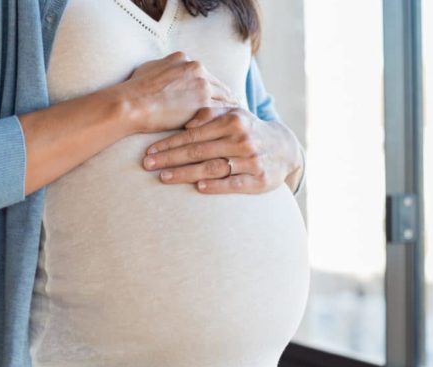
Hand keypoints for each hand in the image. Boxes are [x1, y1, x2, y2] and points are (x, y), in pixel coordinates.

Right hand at [113, 51, 238, 133]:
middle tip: (235, 110)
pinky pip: (221, 111)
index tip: (218, 96)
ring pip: (225, 98)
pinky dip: (227, 119)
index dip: (212, 87)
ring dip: (231, 109)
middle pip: (219, 85)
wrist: (131, 103)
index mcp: (185, 60)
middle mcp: (197, 68)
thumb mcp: (149, 68)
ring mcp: (202, 85)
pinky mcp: (203, 103)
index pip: (206, 75)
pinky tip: (231, 128)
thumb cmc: (134, 90)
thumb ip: (165, 69)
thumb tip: (165, 71)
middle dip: (226, 98)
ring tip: (237, 121)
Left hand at [141, 107, 304, 193]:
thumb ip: (210, 114)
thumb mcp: (233, 115)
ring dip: (186, 173)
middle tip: (148, 164)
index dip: (170, 142)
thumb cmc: (248, 131)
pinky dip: (216, 185)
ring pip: (212, 167)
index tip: (150, 150)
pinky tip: (199, 187)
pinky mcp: (259, 180)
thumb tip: (187, 121)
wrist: (284, 149)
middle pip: (199, 150)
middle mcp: (242, 139)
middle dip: (170, 158)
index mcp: (233, 120)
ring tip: (164, 177)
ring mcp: (251, 160)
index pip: (194, 133)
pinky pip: (234, 183)